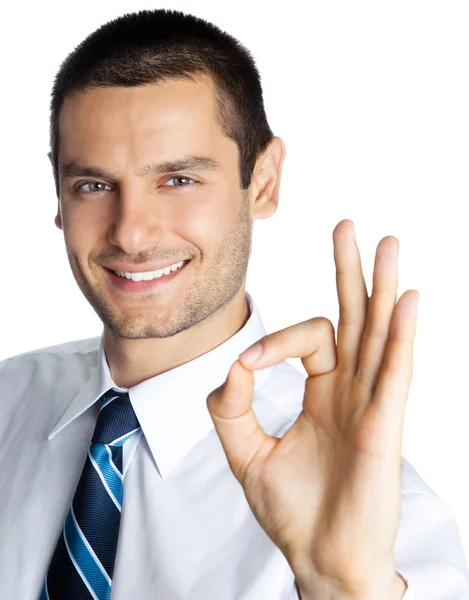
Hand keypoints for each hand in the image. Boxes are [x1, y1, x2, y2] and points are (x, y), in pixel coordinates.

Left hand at [206, 219, 417, 598]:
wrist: (319, 557)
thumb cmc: (292, 510)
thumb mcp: (245, 452)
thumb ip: (231, 407)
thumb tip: (234, 365)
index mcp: (323, 392)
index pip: (309, 339)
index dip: (276, 340)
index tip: (249, 363)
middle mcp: (351, 390)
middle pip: (355, 317)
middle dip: (350, 272)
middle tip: (348, 226)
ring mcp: (371, 403)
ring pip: (379, 333)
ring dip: (382, 287)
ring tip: (386, 243)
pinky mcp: (384, 425)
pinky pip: (394, 371)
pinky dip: (400, 334)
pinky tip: (405, 298)